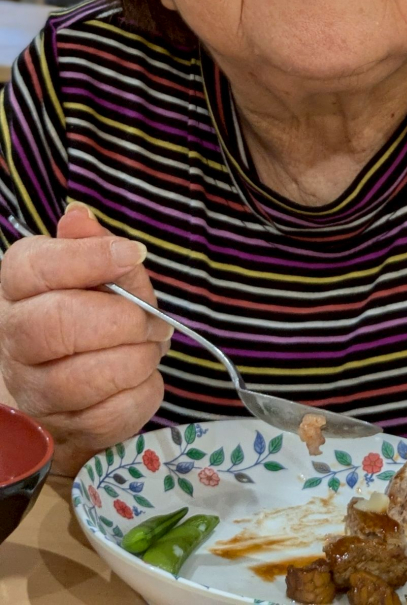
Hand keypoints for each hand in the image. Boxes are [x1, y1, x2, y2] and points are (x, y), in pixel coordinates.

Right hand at [0, 205, 169, 474]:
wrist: (79, 377)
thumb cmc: (92, 310)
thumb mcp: (100, 271)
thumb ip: (94, 245)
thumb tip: (78, 216)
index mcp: (20, 285)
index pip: (35, 269)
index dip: (90, 259)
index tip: (134, 254)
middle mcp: (14, 337)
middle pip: (55, 326)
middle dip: (121, 320)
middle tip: (152, 320)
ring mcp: (32, 389)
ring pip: (83, 380)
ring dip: (136, 359)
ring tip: (148, 346)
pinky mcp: (62, 429)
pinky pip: (109, 415)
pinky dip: (142, 392)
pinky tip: (142, 377)